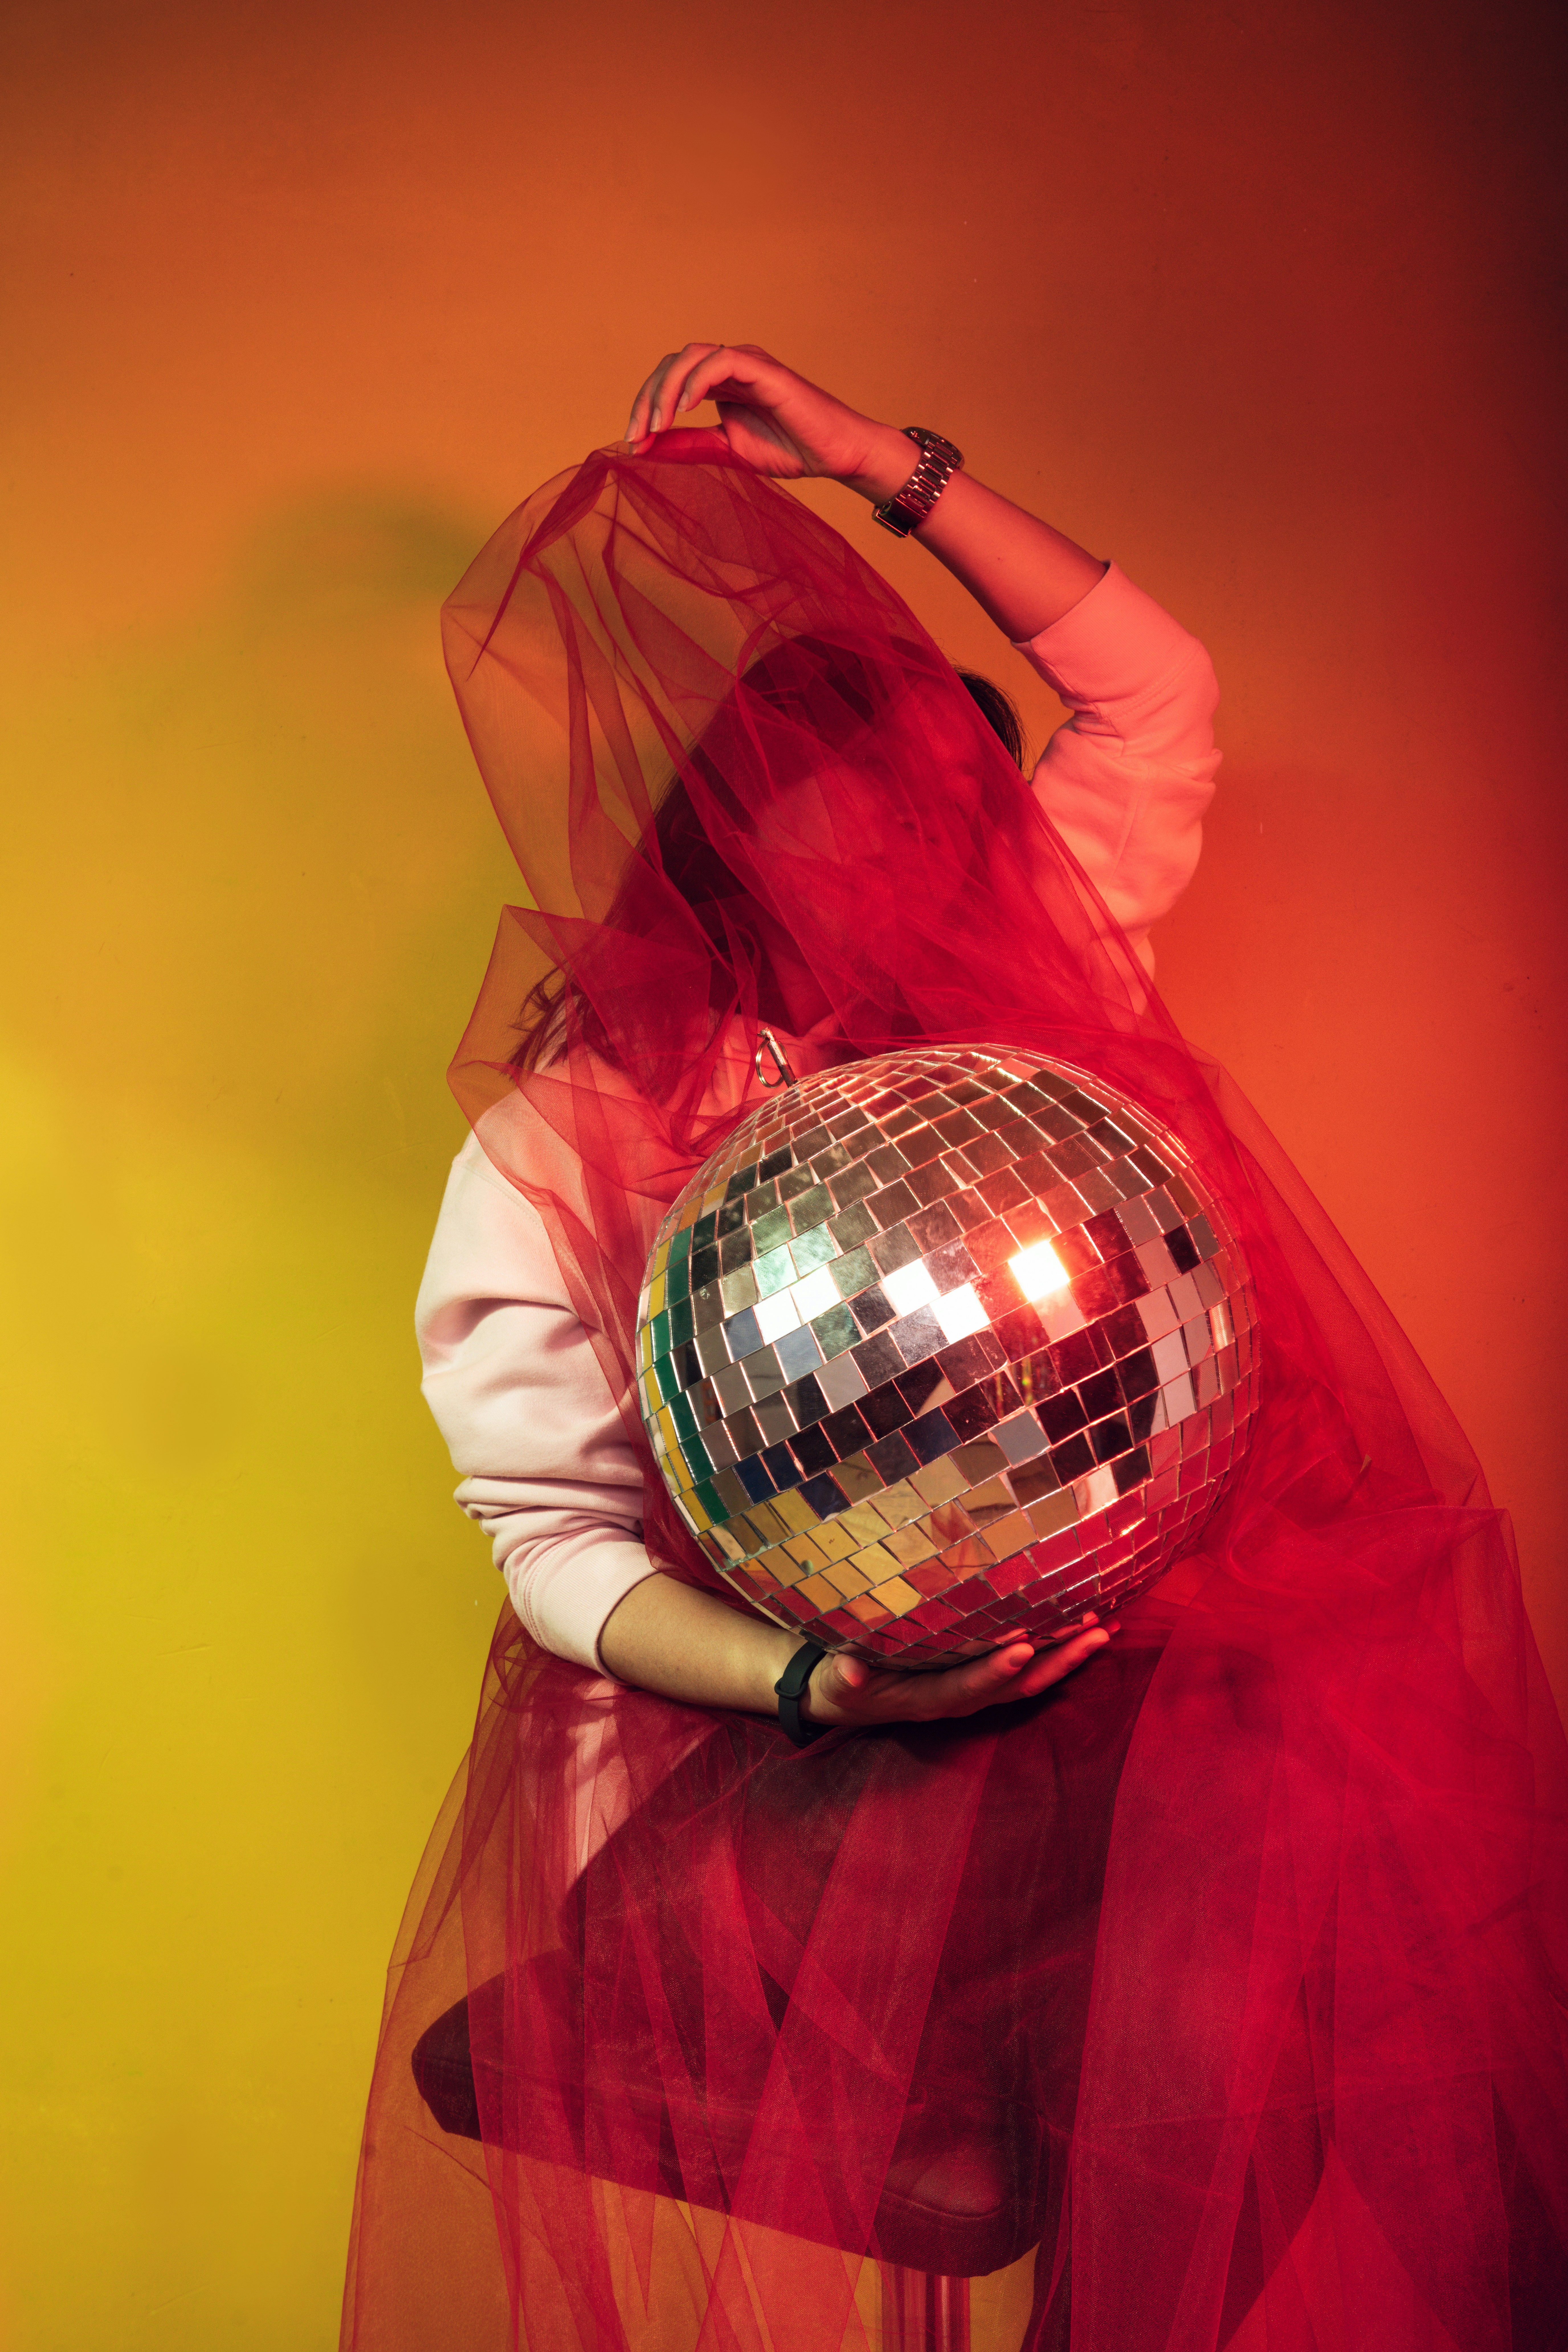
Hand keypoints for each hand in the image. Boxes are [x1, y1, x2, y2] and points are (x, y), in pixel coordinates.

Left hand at [623, 343, 914, 498]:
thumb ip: (690, 446)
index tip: (633, 444)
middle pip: (671, 365)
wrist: (833, 454)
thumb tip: (647, 448)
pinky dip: (697, 381)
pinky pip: (720, 361)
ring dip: (665, 390)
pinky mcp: (762, 368)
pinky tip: (685, 409)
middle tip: (636, 436)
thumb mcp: (726, 452)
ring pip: (690, 357)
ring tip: (656, 425)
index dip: (645, 408)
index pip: (669, 383)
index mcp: (718, 385)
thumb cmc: (789, 450)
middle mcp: (728, 367)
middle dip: (647, 399)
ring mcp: (746, 363)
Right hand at [803, 1613, 1116, 1730]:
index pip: (968, 1687)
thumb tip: (851, 1672)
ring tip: (1106, 1629)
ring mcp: (976, 1690)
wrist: (850, 1696)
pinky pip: (1028, 1667)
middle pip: (1017, 1685)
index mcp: (929, 1700)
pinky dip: (1059, 1651)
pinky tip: (1088, 1627)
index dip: (994, 1672)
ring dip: (1069, 1656)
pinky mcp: (983, 1677)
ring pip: (1031, 1678)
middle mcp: (962, 1700)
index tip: (1022, 1648)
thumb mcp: (838, 1682)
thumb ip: (845, 1677)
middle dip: (1057, 1661)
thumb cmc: (844, 1684)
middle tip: (1095, 1633)